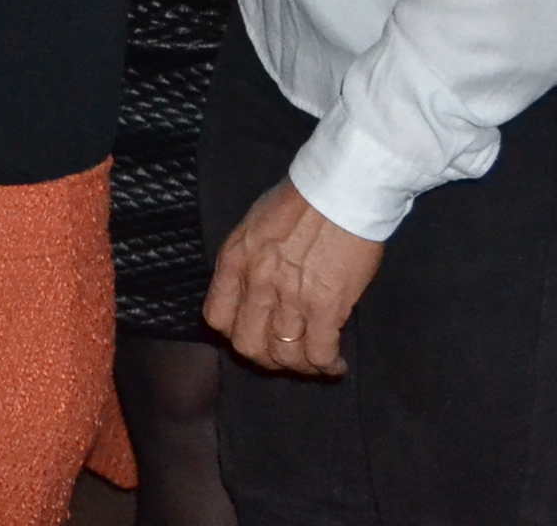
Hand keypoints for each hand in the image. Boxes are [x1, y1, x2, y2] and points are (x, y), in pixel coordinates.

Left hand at [203, 178, 384, 374]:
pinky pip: (320, 353)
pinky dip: (328, 366)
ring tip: (315, 362)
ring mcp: (290, 297)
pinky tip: (336, 363)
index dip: (235, 334)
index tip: (255, 335)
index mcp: (234, 260)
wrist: (340, 190)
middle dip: (267, 358)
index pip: (216, 318)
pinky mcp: (326, 306)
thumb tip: (253, 290)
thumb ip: (248, 261)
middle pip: (248, 345)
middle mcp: (256, 282)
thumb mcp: (254, 225)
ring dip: (301, 366)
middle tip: (286, 355)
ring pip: (285, 355)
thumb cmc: (301, 200)